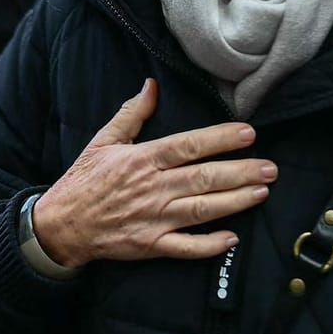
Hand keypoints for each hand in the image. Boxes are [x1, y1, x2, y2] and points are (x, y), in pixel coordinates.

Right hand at [29, 80, 272, 268]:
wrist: (62, 225)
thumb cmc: (84, 180)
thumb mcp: (103, 141)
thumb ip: (131, 114)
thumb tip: (152, 86)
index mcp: (142, 160)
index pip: (188, 146)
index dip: (220, 139)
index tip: (247, 134)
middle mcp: (152, 189)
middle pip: (204, 178)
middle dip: (240, 172)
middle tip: (270, 167)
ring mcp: (153, 219)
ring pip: (202, 210)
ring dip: (235, 202)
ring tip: (262, 192)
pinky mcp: (151, 245)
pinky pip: (186, 247)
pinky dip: (210, 245)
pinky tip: (233, 238)